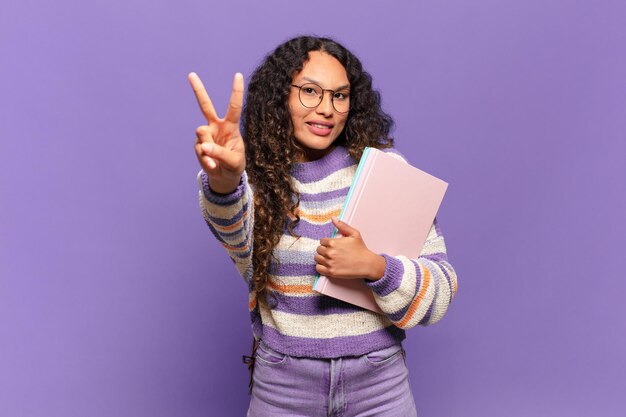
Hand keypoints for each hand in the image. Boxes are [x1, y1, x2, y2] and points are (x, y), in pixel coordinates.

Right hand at [189, 72, 245, 193]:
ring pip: (201, 133)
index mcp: (231, 126)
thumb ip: (220, 153)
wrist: (224, 176)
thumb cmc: (234, 165)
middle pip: (205, 106)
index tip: (237, 74)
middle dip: (198, 90)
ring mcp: (205, 135)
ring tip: (215, 159)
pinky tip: (212, 165)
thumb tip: (204, 147)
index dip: (236, 91)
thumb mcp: (233, 161)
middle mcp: (216, 126)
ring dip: (208, 147)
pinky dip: (206, 160)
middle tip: (191, 74)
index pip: (234, 106)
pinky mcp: (198, 145)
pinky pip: (199, 150)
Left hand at [315, 217, 385, 280]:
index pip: (322, 241)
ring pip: (317, 258)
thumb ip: (342, 225)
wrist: (367, 264)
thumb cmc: (361, 249)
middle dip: (324, 250)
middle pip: (318, 249)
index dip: (326, 243)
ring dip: (321, 258)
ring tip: (329, 258)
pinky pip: (318, 269)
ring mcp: (330, 263)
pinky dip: (321, 267)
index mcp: (333, 242)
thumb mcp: (354, 234)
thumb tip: (333, 218)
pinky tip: (327, 265)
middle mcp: (330, 252)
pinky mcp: (331, 272)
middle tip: (331, 252)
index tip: (332, 246)